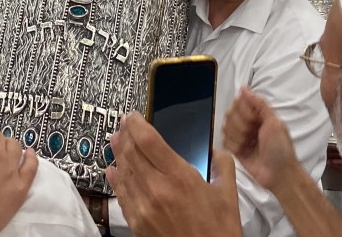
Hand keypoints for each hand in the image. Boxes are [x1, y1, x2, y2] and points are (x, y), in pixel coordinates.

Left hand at [106, 112, 241, 236]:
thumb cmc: (219, 232)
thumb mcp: (229, 195)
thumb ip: (223, 166)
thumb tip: (215, 151)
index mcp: (180, 177)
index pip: (148, 140)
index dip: (136, 124)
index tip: (133, 116)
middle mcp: (157, 189)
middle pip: (131, 152)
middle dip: (125, 134)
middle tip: (123, 124)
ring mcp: (143, 207)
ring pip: (123, 171)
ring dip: (118, 153)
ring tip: (115, 140)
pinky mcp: (137, 222)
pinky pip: (121, 195)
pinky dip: (115, 179)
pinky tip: (112, 170)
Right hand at [222, 87, 302, 192]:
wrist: (279, 174)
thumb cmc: (280, 148)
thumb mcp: (274, 122)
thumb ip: (259, 103)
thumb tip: (244, 88)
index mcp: (258, 114)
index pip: (239, 103)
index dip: (244, 111)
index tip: (255, 120)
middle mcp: (248, 123)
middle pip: (230, 114)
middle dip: (241, 125)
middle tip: (253, 134)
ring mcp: (240, 136)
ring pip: (225, 127)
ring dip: (238, 136)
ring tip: (250, 144)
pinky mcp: (235, 149)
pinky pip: (224, 141)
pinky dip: (234, 146)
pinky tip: (244, 151)